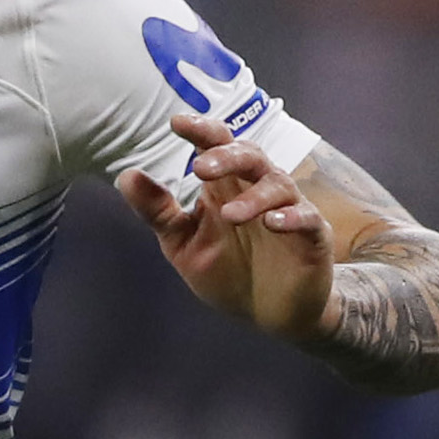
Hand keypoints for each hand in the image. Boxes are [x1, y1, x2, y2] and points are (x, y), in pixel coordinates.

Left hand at [121, 111, 336, 340]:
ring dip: (254, 196)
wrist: (268, 314)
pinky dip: (292, 218)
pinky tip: (273, 224)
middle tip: (201, 168)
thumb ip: (158, 212)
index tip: (177, 123)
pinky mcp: (312, 238)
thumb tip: (126, 176)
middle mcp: (257, 191)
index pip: (216, 147)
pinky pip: (307, 219)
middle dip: (226, 157)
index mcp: (225, 188)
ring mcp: (289, 211)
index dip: (201, 131)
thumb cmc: (228, 272)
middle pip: (250, 156)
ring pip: (278, 185)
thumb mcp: (183, 244)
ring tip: (229, 214)